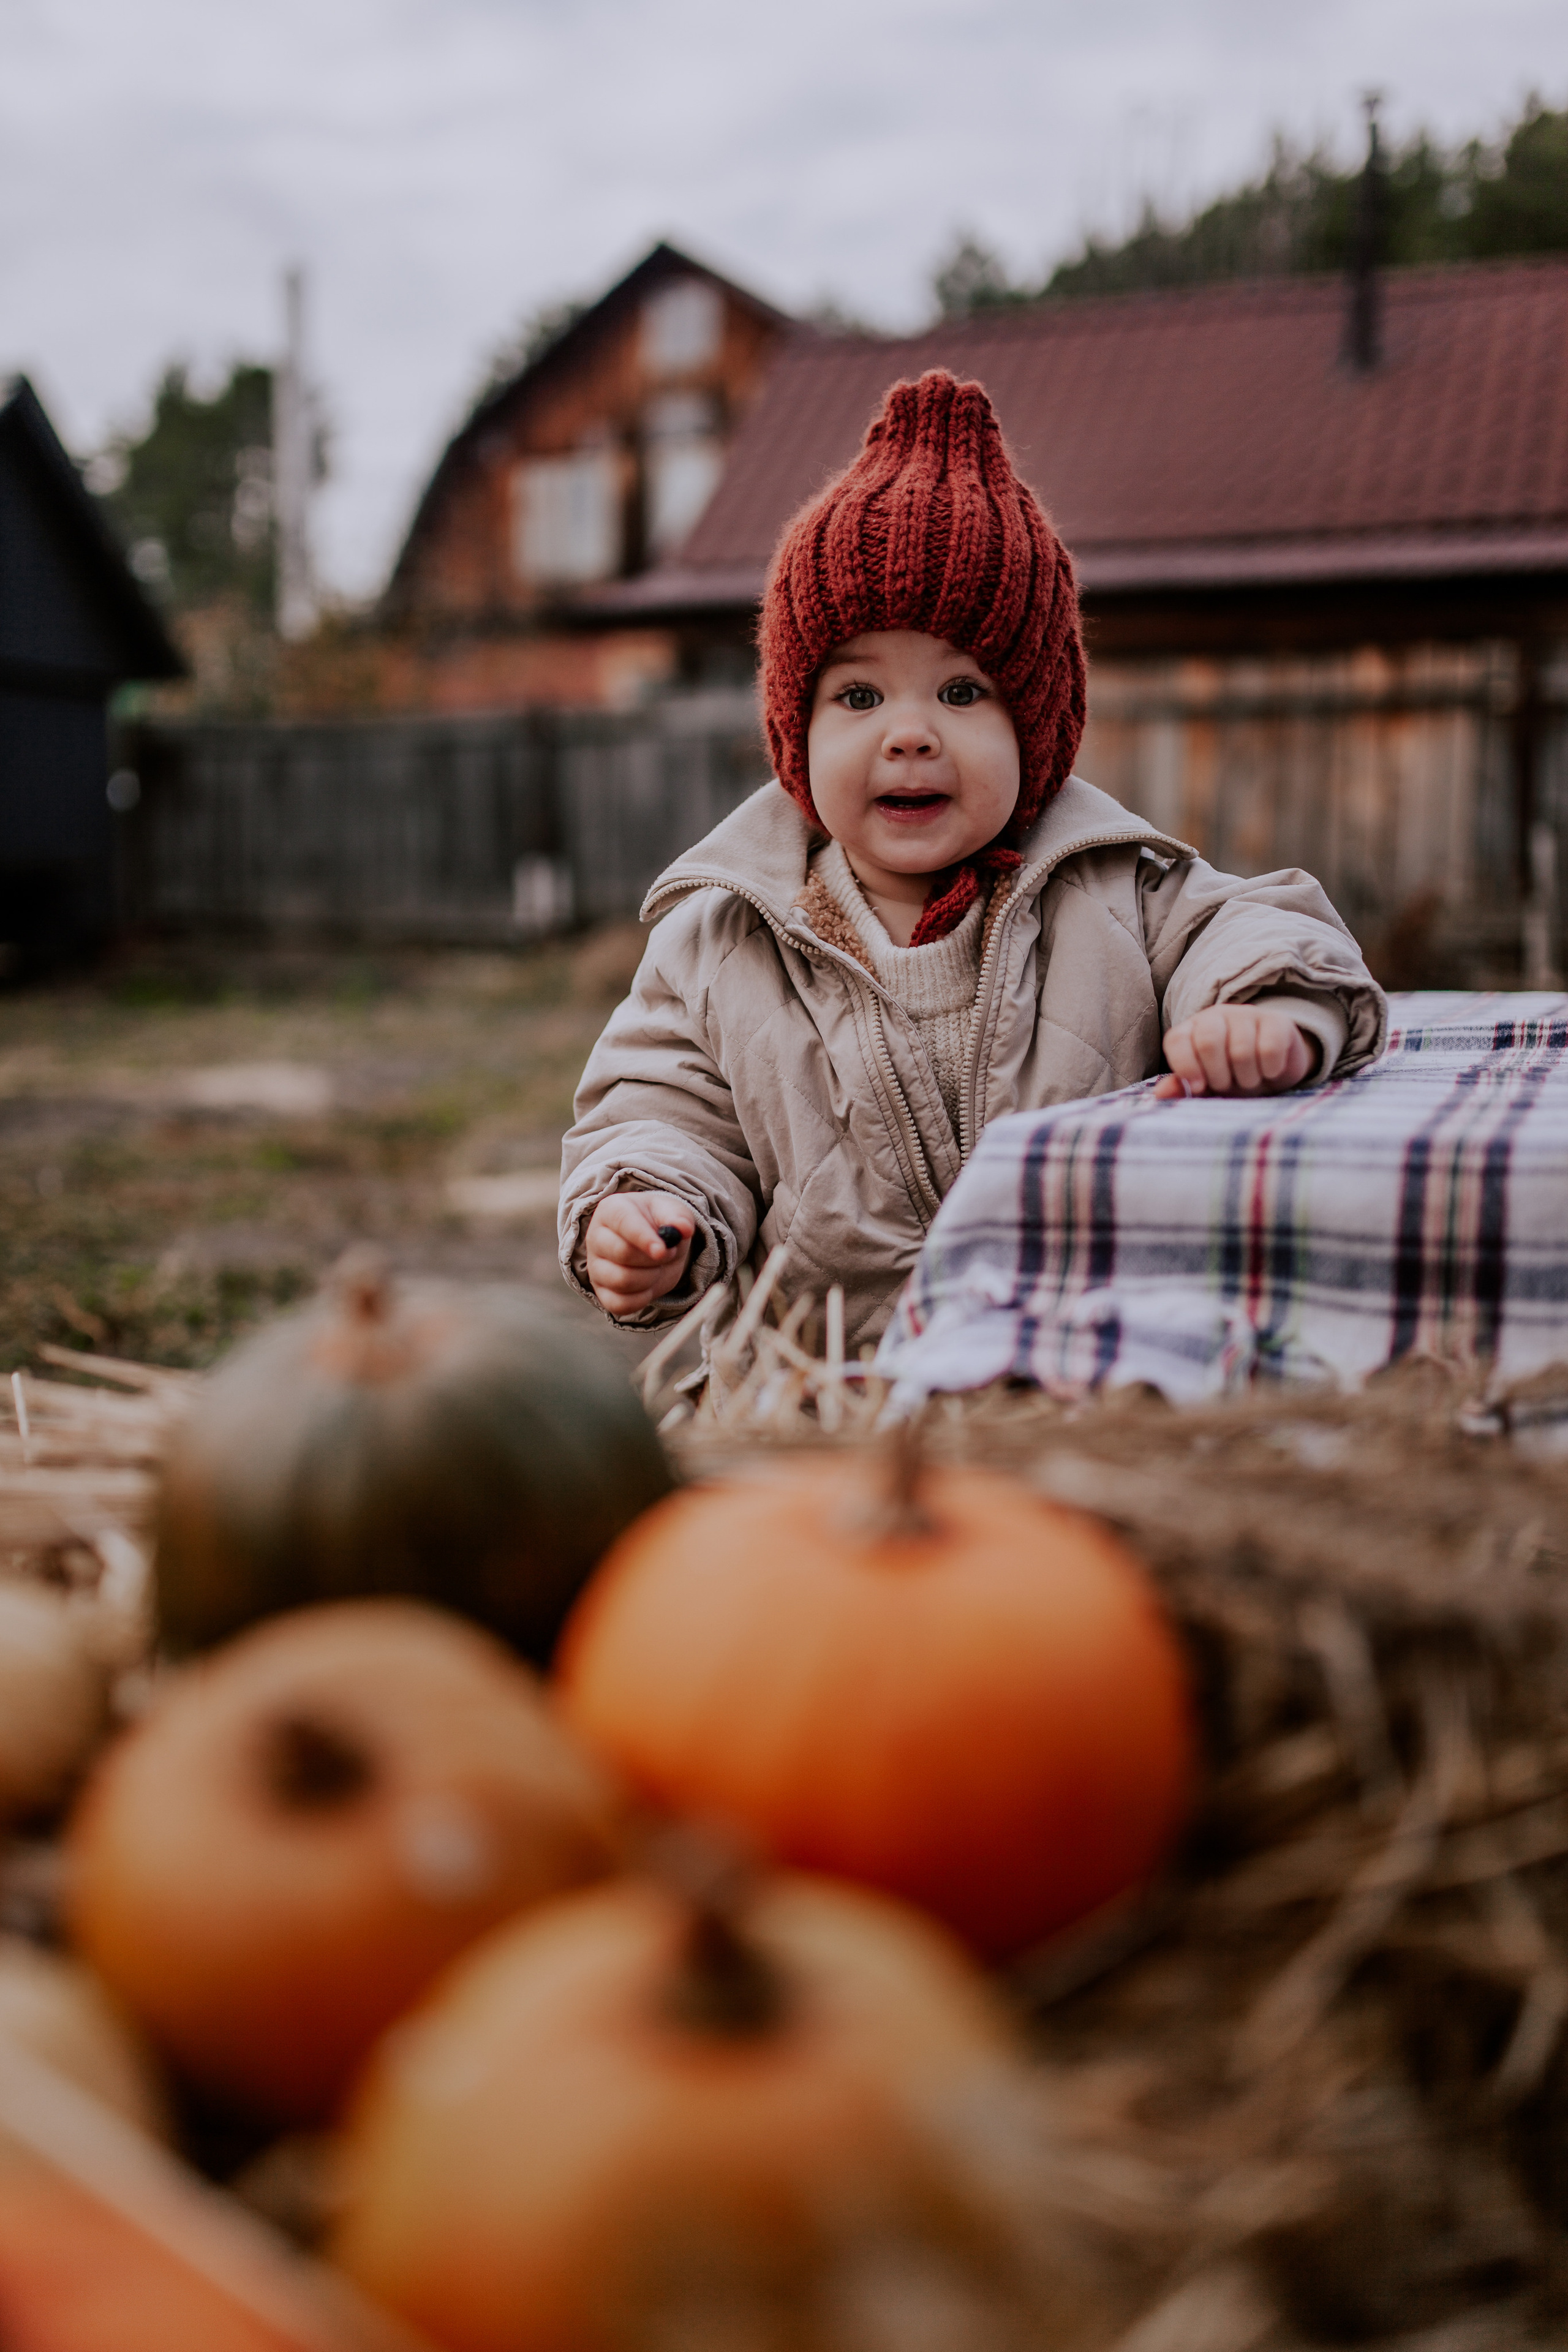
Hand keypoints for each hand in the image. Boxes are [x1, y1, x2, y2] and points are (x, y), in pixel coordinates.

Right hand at [585, 1192, 695, 1315]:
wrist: (654, 1245)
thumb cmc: (658, 1223)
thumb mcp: (672, 1212)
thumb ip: (678, 1217)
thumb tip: (683, 1229)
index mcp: (612, 1209)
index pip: (623, 1223)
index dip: (644, 1238)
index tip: (663, 1250)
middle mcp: (596, 1237)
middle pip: (622, 1253)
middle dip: (654, 1258)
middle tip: (668, 1253)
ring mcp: (595, 1266)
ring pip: (622, 1281)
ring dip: (650, 1278)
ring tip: (657, 1267)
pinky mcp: (601, 1291)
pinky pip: (620, 1304)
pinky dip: (642, 1299)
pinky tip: (648, 1284)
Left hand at [1155, 1005, 1316, 1099]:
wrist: (1274, 1069)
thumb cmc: (1231, 1077)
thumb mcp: (1206, 1087)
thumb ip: (1183, 1089)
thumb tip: (1161, 1093)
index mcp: (1191, 1030)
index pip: (1177, 1040)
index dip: (1185, 1066)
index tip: (1199, 1088)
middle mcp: (1216, 1016)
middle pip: (1209, 1042)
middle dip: (1218, 1075)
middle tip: (1227, 1086)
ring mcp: (1247, 1014)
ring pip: (1241, 1049)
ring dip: (1246, 1078)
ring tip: (1249, 1081)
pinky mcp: (1277, 1021)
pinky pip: (1270, 1049)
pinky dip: (1269, 1070)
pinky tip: (1269, 1072)